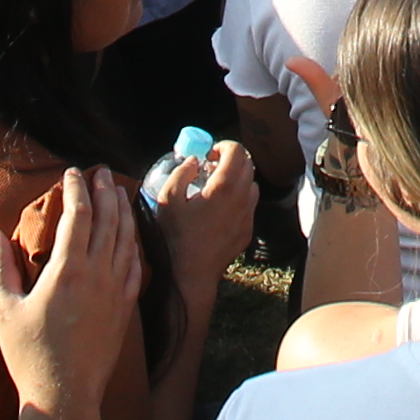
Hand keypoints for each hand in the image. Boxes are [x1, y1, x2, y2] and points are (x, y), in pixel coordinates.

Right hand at [0, 164, 141, 419]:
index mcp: (68, 271)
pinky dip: (133, 245)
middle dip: (105, 192)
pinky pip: (135, 267)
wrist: (65, 396)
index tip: (73, 173)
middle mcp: (98, 275)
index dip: (77, 190)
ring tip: (120, 194)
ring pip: (126, 240)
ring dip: (123, 213)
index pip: (79, 216)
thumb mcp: (6, 311)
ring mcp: (116, 292)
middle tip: (102, 173)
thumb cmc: (30, 355)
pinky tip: (131, 238)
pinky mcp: (125, 308)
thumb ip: (0, 268)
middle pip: (108, 221)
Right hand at [151, 136, 254, 308]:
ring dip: (237, 179)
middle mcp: (242, 199)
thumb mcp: (168, 199)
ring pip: (252, 185)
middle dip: (231, 160)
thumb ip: (182, 172)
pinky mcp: (248, 231)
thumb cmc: (176, 236)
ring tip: (216, 188)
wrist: (191, 273)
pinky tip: (220, 210)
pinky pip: (249, 206)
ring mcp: (248, 216)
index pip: (238, 152)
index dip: (224, 146)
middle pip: (248, 165)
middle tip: (212, 167)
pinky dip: (239, 199)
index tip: (210, 154)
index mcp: (224, 187)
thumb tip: (195, 161)